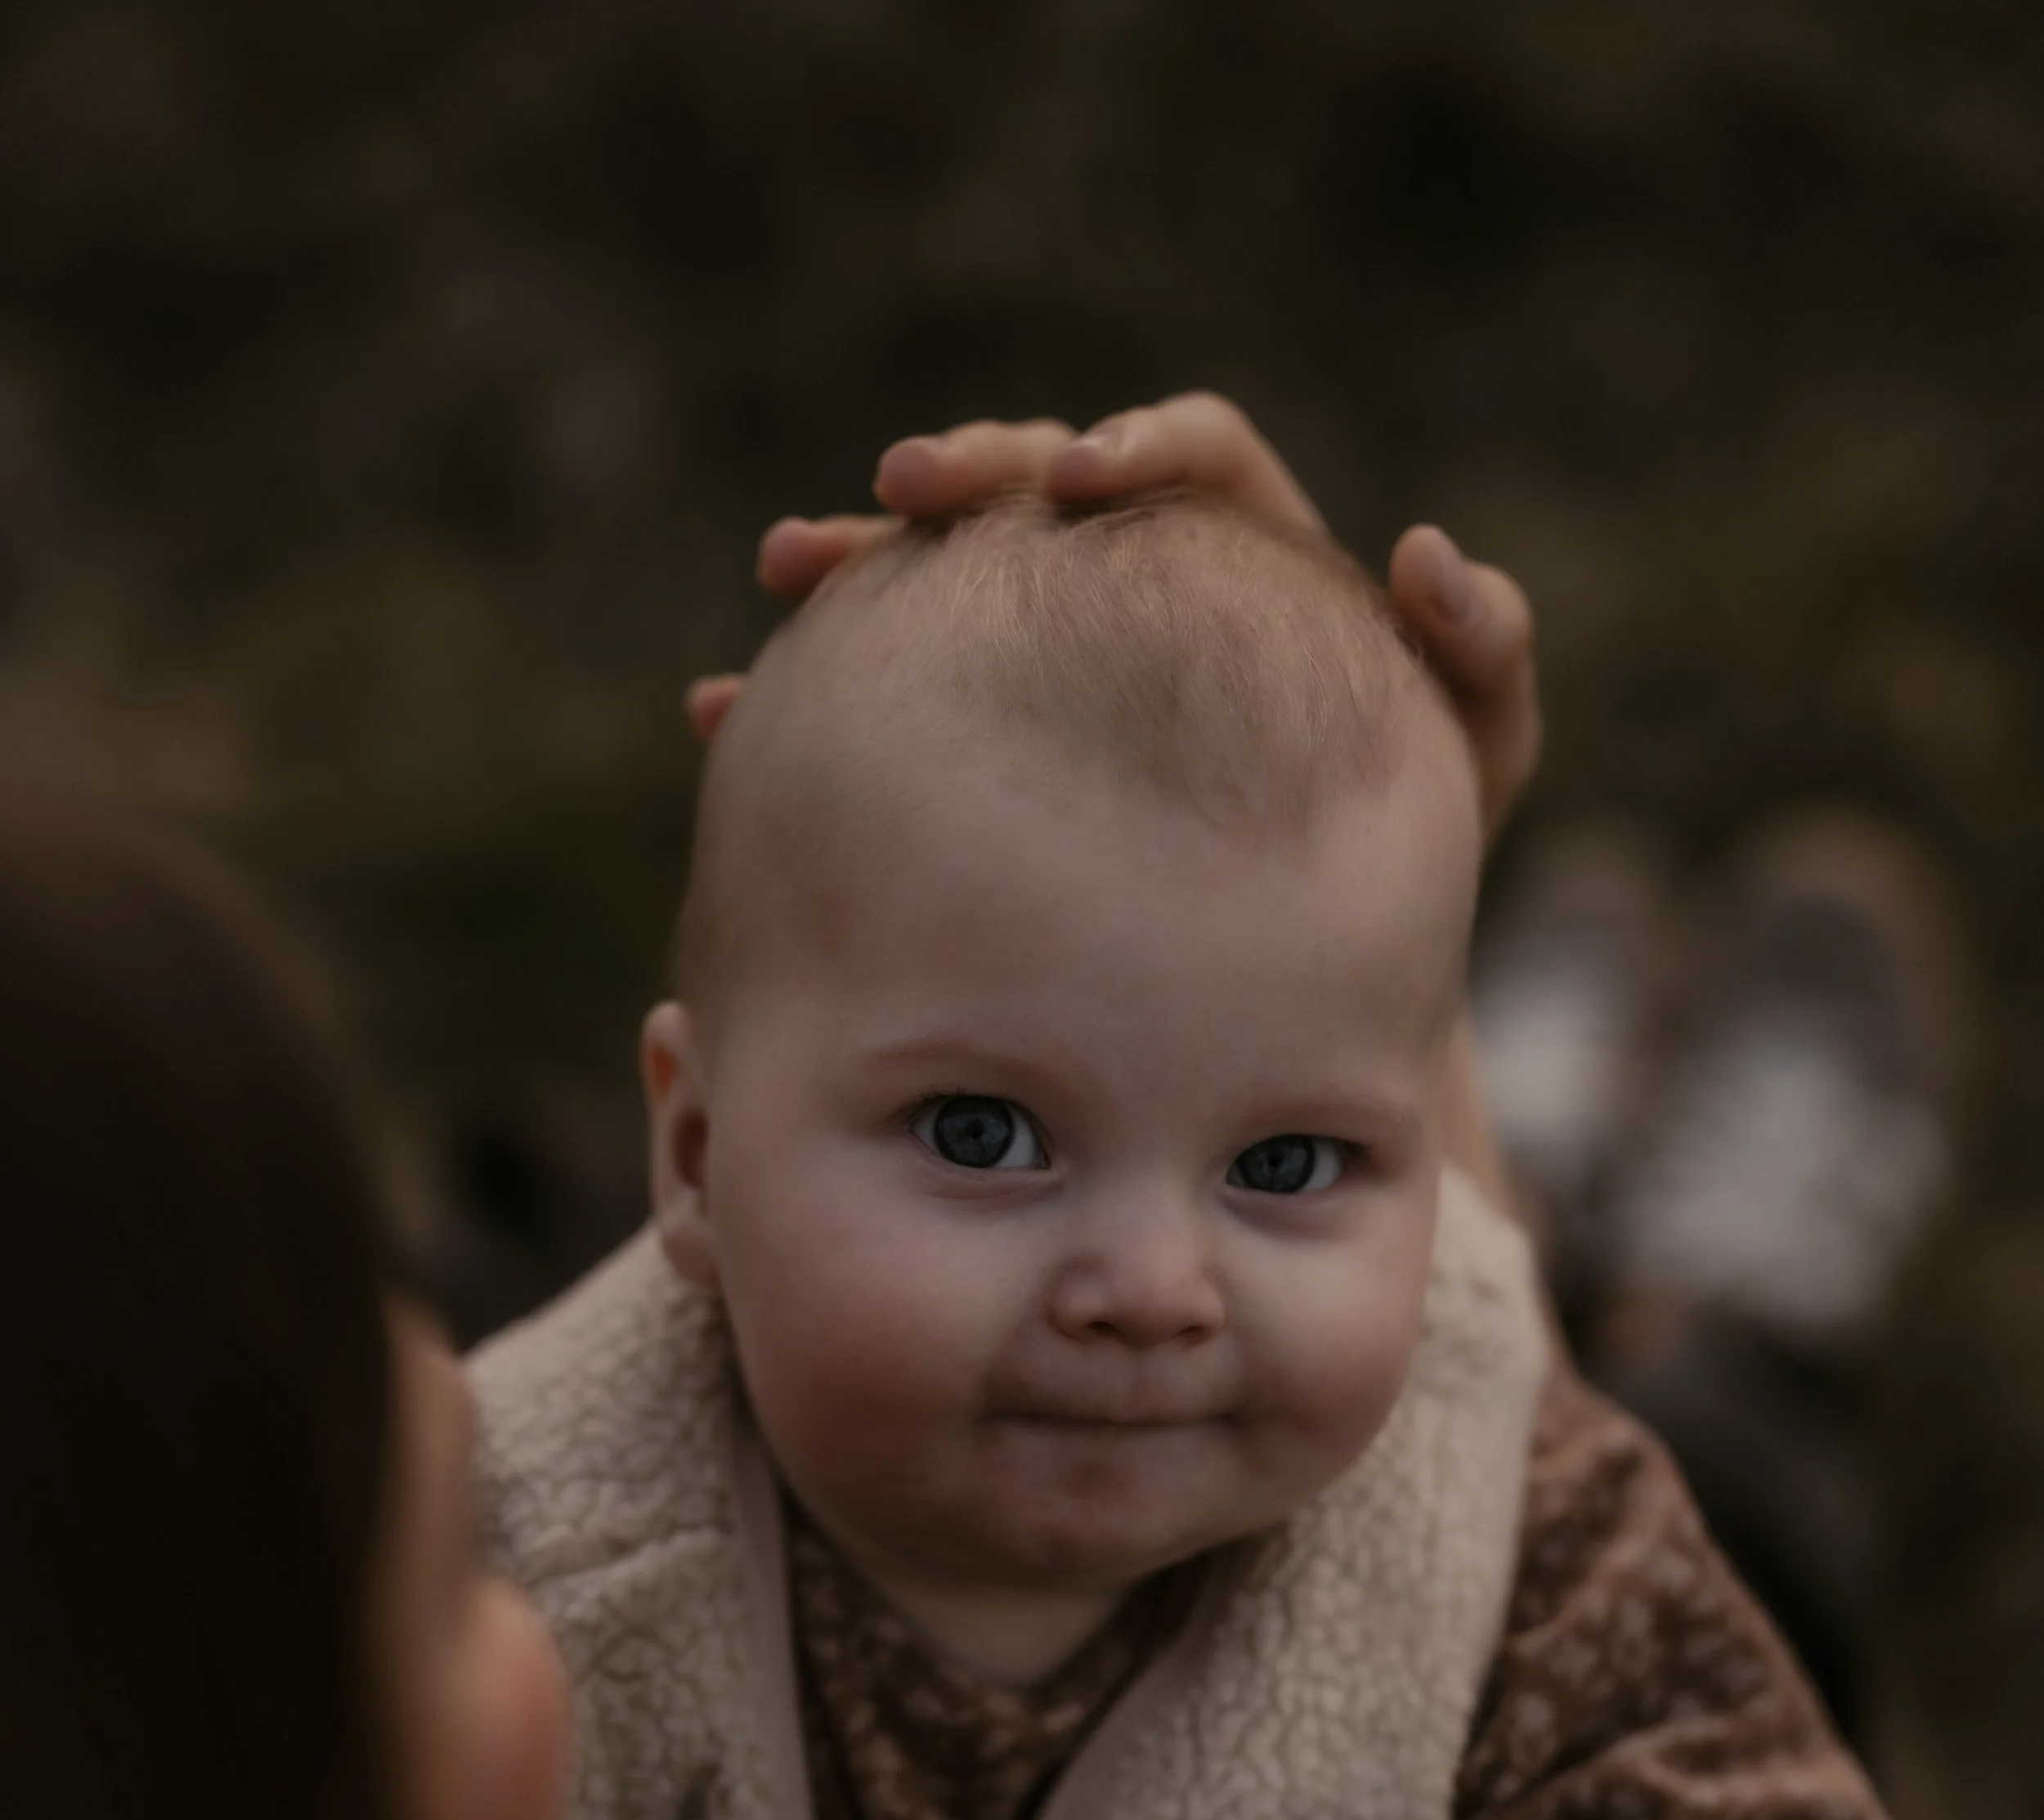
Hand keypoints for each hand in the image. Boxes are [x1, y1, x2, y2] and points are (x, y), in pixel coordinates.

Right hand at [688, 393, 1541, 842]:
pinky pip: (882, 699)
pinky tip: (727, 713)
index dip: (1130, 449)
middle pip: (1037, 488)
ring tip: (787, 574)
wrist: (1325, 962)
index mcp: (1248, 554)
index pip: (1186, 458)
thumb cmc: (1410, 845)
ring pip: (944, 579)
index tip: (1079, 474)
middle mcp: (1141, 584)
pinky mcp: (983, 739)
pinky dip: (806, 698)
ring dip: (858, 562)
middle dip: (964, 476)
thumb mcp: (1470, 759)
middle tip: (896, 492)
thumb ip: (1485, 654)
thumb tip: (1428, 549)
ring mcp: (1049, 660)